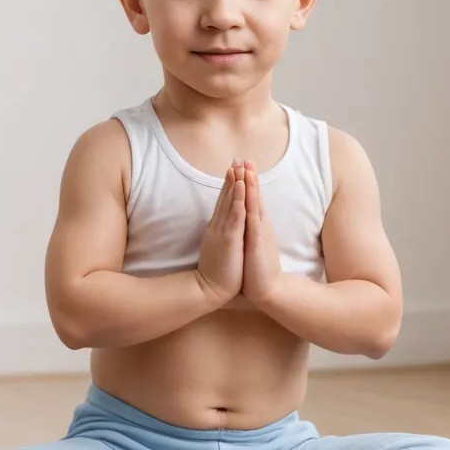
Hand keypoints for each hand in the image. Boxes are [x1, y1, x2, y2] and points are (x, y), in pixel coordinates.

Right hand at [196, 160, 246, 303]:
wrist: (208, 290)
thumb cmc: (215, 272)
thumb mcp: (215, 248)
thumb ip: (217, 235)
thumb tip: (216, 227)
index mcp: (217, 229)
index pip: (223, 203)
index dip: (228, 185)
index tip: (233, 169)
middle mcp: (218, 226)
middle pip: (226, 198)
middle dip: (232, 178)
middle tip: (236, 159)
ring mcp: (222, 232)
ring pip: (230, 203)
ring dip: (235, 185)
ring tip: (239, 167)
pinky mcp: (229, 240)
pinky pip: (235, 217)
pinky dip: (238, 202)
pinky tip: (242, 190)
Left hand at [241, 160, 282, 304]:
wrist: (267, 289)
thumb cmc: (257, 270)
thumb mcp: (251, 246)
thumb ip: (248, 234)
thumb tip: (243, 226)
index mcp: (257, 227)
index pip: (251, 200)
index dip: (247, 183)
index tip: (242, 167)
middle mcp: (260, 226)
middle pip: (254, 196)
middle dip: (249, 177)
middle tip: (244, 157)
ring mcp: (260, 232)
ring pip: (254, 203)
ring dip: (251, 184)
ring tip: (247, 167)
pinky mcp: (257, 240)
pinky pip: (253, 217)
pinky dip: (250, 202)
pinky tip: (246, 191)